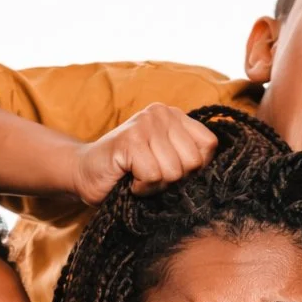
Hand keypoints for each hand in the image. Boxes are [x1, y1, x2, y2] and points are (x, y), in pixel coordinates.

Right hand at [71, 104, 217, 203]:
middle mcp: (162, 113)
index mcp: (175, 116)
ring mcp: (145, 124)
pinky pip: (153, 175)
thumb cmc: (128, 173)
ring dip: (155, 185)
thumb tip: (215, 177)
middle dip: (174, 180)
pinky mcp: (130, 140)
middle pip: (193, 162)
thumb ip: (188, 159)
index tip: (171, 172)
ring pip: (173, 171)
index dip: (194, 169)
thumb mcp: (166, 162)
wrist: (85, 173)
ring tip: (138, 177)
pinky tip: (129, 179)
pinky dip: (142, 188)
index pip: (209, 146)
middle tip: (151, 176)